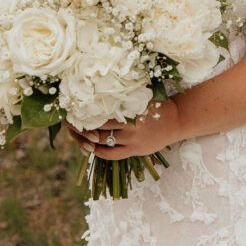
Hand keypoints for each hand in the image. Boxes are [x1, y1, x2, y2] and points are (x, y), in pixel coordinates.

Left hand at [67, 98, 182, 160]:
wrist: (176, 120)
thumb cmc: (155, 103)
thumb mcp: (139, 96)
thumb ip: (121, 96)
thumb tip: (95, 91)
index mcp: (129, 107)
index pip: (99, 110)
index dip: (83, 111)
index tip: (72, 108)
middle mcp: (129, 124)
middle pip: (97, 126)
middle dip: (81, 125)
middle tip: (69, 121)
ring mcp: (131, 140)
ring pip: (101, 141)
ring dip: (87, 138)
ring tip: (76, 134)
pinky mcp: (134, 151)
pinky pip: (111, 154)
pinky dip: (97, 151)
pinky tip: (89, 147)